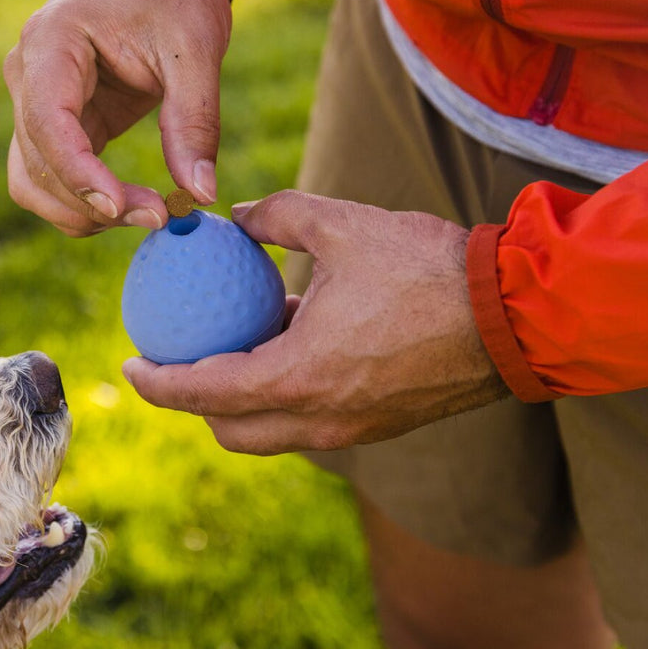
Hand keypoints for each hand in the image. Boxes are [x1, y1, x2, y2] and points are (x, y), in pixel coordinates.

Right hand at [3, 0, 231, 235]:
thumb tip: (200, 194)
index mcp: (52, 42)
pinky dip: (85, 205)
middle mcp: (27, 75)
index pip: (47, 123)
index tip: (123, 207)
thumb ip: (195, 121)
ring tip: (148, 214)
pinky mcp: (55, 127)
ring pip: (32, 183)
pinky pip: (52, 181)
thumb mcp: (196, 50)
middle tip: (161, 214)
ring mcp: (34, 103)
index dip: (78, 174)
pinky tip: (132, 206)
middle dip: (92, 203)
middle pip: (36, 163)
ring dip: (82, 214)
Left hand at [122, 190, 510, 454]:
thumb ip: (278, 216)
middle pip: (229, 431)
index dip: (156, 385)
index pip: (201, 394)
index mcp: (297, 376)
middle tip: (176, 362)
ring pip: (270, 433)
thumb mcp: (341, 223)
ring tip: (231, 348)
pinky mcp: (378, 426)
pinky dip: (284, 395)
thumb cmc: (428, 266)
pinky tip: (289, 343)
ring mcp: (351, 430)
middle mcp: (319, 418)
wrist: (519, 316)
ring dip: (240, 402)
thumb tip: (237, 216)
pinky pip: (310, 420)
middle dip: (192, 407)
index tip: (129, 367)